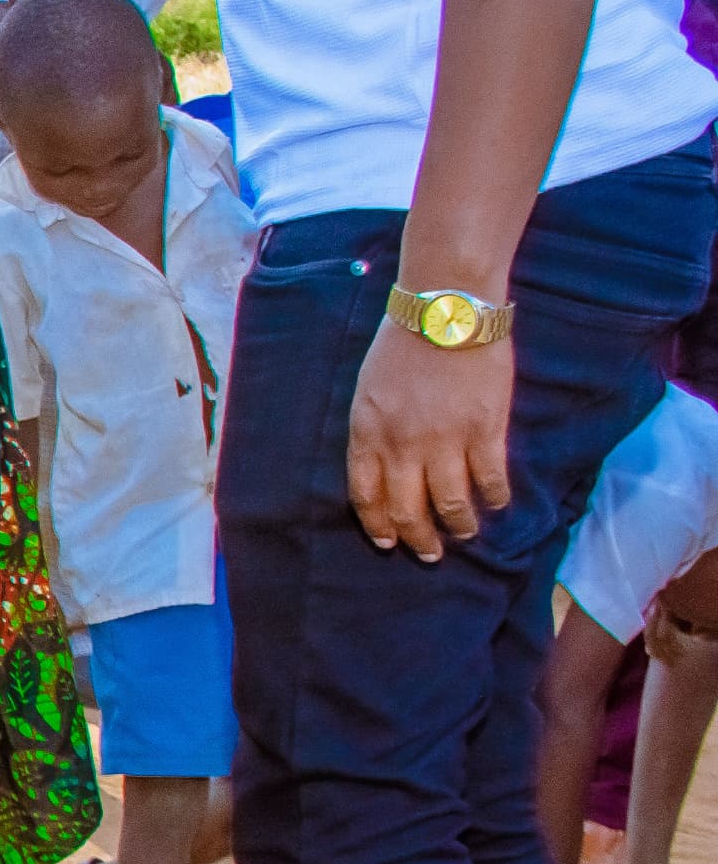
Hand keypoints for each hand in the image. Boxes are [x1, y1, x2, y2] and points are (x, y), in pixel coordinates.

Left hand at [345, 322, 510, 560]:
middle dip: (418, 539)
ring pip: (451, 503)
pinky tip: (497, 504)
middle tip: (430, 554)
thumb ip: (375, 431)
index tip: (389, 542)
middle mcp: (402, 445)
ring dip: (459, 526)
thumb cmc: (402, 345)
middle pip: (407, 509)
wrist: (446, 310)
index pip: (366, 496)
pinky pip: (490, 478)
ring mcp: (445, 440)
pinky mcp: (485, 429)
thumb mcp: (368, 391)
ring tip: (465, 534)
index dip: (378, 525)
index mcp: (368, 433)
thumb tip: (385, 469)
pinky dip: (494, 497)